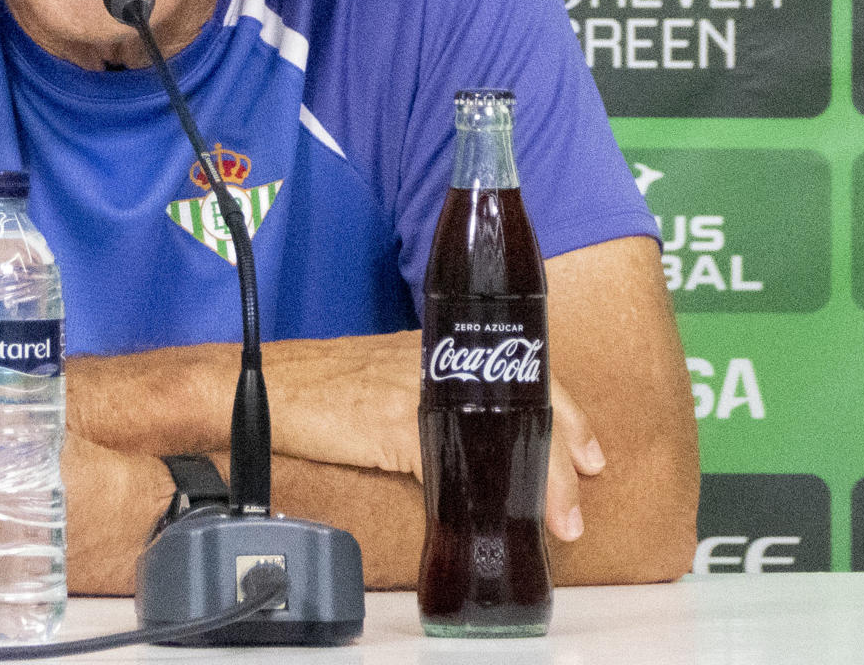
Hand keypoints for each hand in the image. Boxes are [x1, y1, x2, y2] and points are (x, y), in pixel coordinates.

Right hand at [261, 332, 603, 543]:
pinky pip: (449, 461)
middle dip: (564, 453)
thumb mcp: (395, 378)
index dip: (568, 415)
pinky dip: (474, 494)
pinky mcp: (395, 419)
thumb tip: (475, 448)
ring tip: (558, 518)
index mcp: (447, 345)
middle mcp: (443, 359)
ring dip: (537, 480)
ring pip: (502, 434)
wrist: (272, 382)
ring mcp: (422, 387)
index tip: (590, 456)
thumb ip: (438, 399)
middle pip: (527, 399)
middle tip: (582, 494)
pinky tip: (484, 515)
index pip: (527, 371)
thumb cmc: (323, 384)